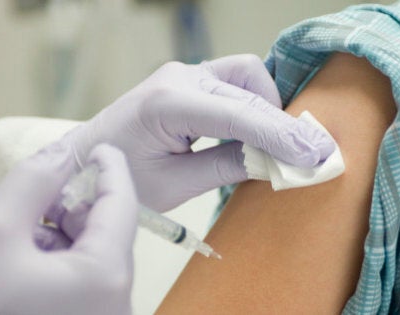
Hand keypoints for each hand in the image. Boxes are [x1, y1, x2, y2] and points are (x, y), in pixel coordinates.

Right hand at [0, 143, 137, 314]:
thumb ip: (33, 183)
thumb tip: (62, 150)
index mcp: (106, 276)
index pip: (122, 204)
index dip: (111, 168)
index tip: (99, 146)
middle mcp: (117, 301)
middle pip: (107, 231)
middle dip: (74, 205)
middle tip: (41, 193)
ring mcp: (103, 314)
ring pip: (93, 255)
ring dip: (62, 233)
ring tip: (21, 231)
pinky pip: (83, 278)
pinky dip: (58, 259)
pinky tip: (22, 260)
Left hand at [63, 54, 335, 210]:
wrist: (85, 161)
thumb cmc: (121, 178)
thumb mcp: (175, 184)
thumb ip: (227, 168)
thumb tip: (276, 163)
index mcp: (168, 103)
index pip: (240, 115)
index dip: (282, 136)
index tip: (315, 156)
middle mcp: (179, 77)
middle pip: (251, 89)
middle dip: (283, 124)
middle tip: (309, 157)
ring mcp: (184, 73)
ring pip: (248, 76)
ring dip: (269, 109)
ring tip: (276, 148)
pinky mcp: (190, 80)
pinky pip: (236, 81)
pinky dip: (254, 105)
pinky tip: (257, 134)